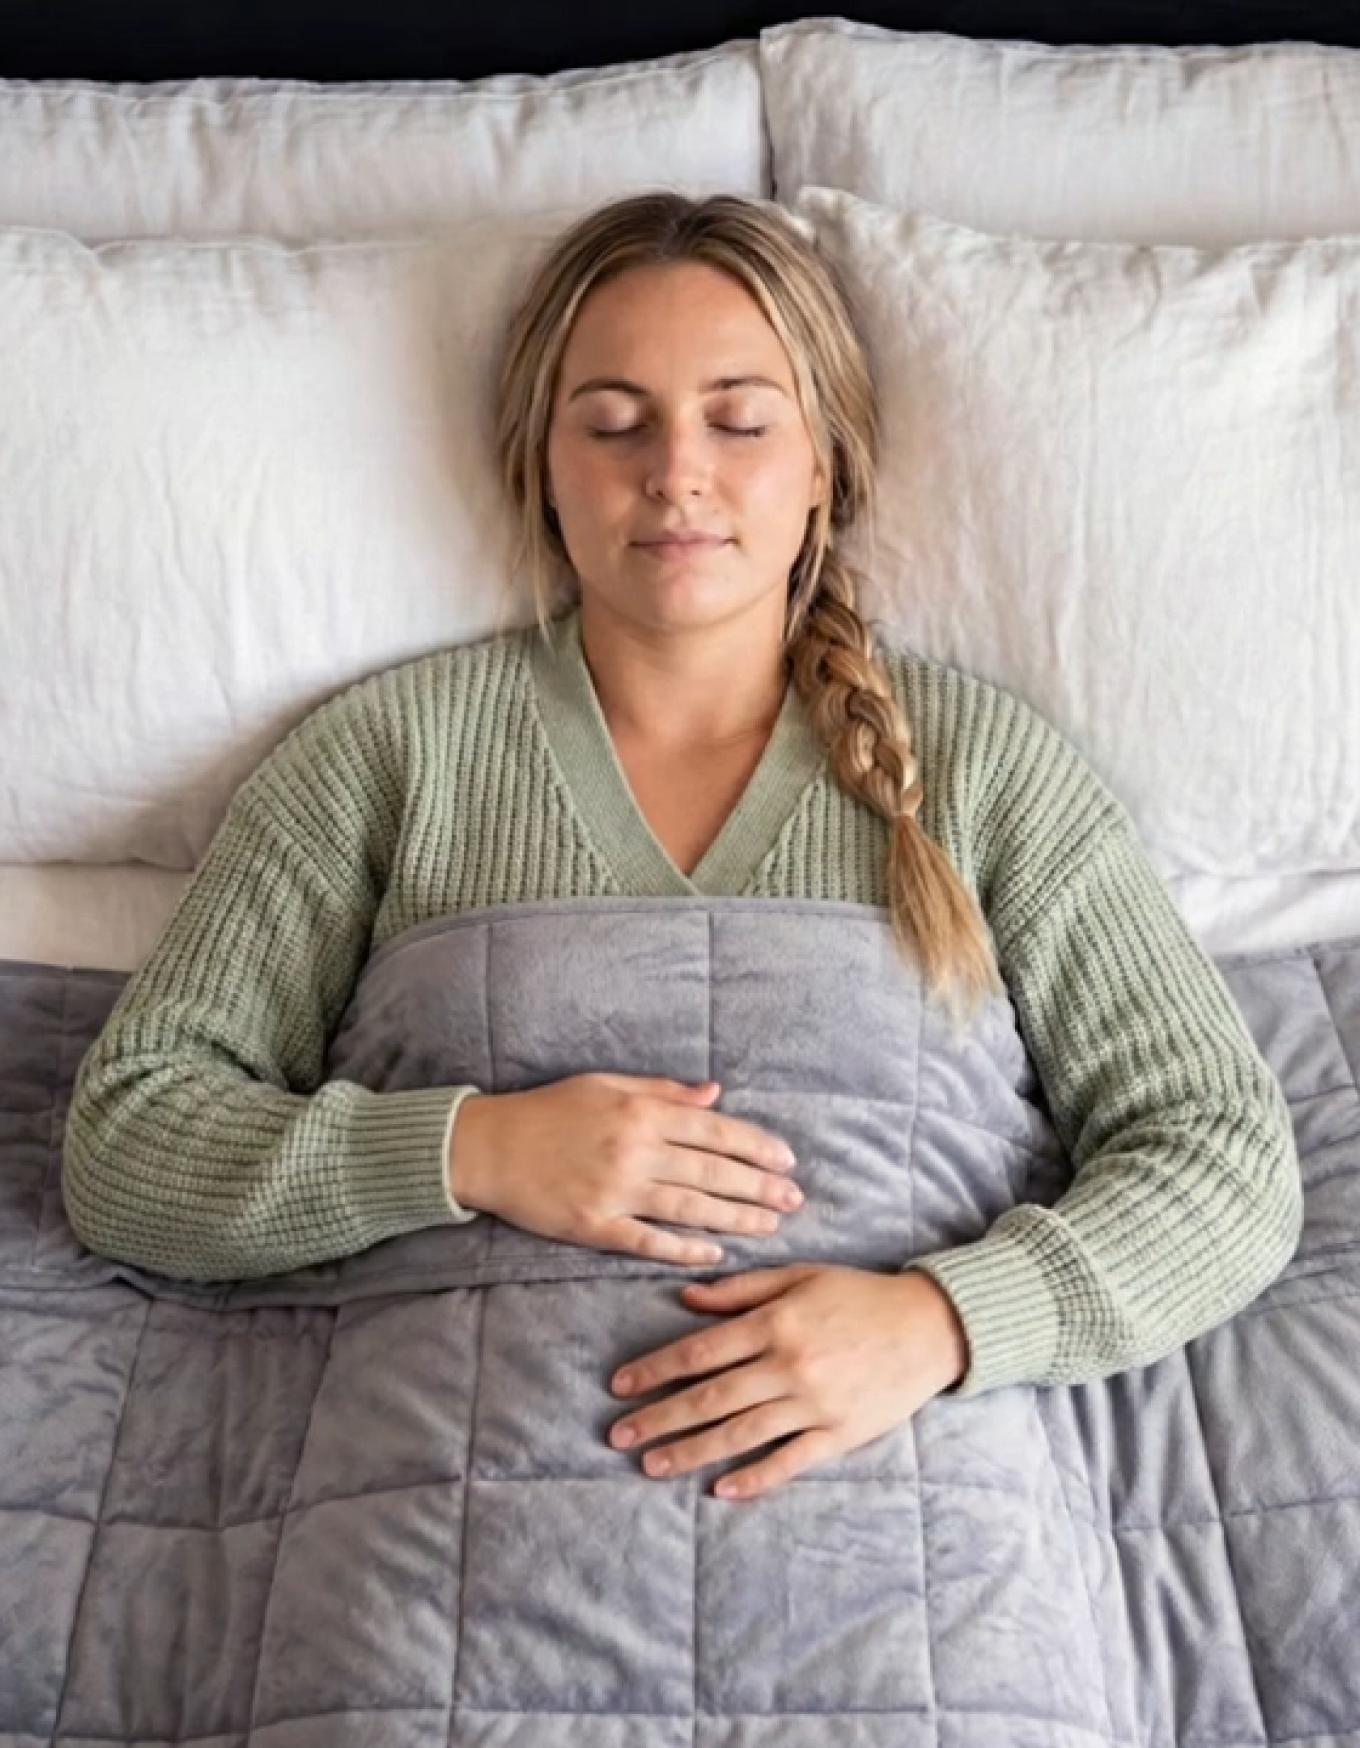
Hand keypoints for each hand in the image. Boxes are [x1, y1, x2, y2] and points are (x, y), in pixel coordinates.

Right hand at [446, 1073, 801, 1263]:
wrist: (488, 1146)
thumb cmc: (549, 1110)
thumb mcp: (606, 1084)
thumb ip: (663, 1091)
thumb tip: (715, 1093)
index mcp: (641, 1111)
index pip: (714, 1129)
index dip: (756, 1146)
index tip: (787, 1161)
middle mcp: (634, 1149)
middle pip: (712, 1171)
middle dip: (759, 1187)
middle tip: (795, 1200)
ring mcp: (615, 1190)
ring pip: (690, 1208)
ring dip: (735, 1219)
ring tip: (770, 1226)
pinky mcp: (594, 1225)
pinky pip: (649, 1241)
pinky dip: (684, 1248)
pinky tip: (715, 1253)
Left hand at [607, 1263, 969, 1498]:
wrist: (928, 1326)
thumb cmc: (858, 1294)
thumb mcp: (799, 1276)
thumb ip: (741, 1290)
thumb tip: (686, 1298)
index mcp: (775, 1322)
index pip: (700, 1351)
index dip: (655, 1369)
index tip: (620, 1384)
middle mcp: (789, 1365)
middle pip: (710, 1397)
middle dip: (659, 1417)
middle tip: (619, 1434)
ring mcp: (814, 1404)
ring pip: (740, 1433)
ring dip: (691, 1451)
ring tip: (652, 1464)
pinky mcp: (839, 1434)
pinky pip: (789, 1461)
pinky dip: (754, 1478)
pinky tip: (721, 1489)